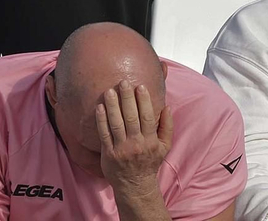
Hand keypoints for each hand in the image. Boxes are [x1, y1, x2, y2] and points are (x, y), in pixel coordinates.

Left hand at [96, 82, 172, 205]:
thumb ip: (167, 127)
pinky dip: (101, 120)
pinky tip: (99, 107)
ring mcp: (121, 149)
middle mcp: (136, 144)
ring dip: (112, 106)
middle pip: (131, 118)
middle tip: (123, 82)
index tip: (140, 86)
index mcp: (151, 141)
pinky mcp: (108, 153)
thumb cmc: (150, 162)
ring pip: (116, 124)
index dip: (144, 101)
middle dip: (127, 99)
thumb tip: (167, 106)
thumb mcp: (164, 147)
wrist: (135, 186)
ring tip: (109, 90)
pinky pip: (104, 134)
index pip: (148, 117)